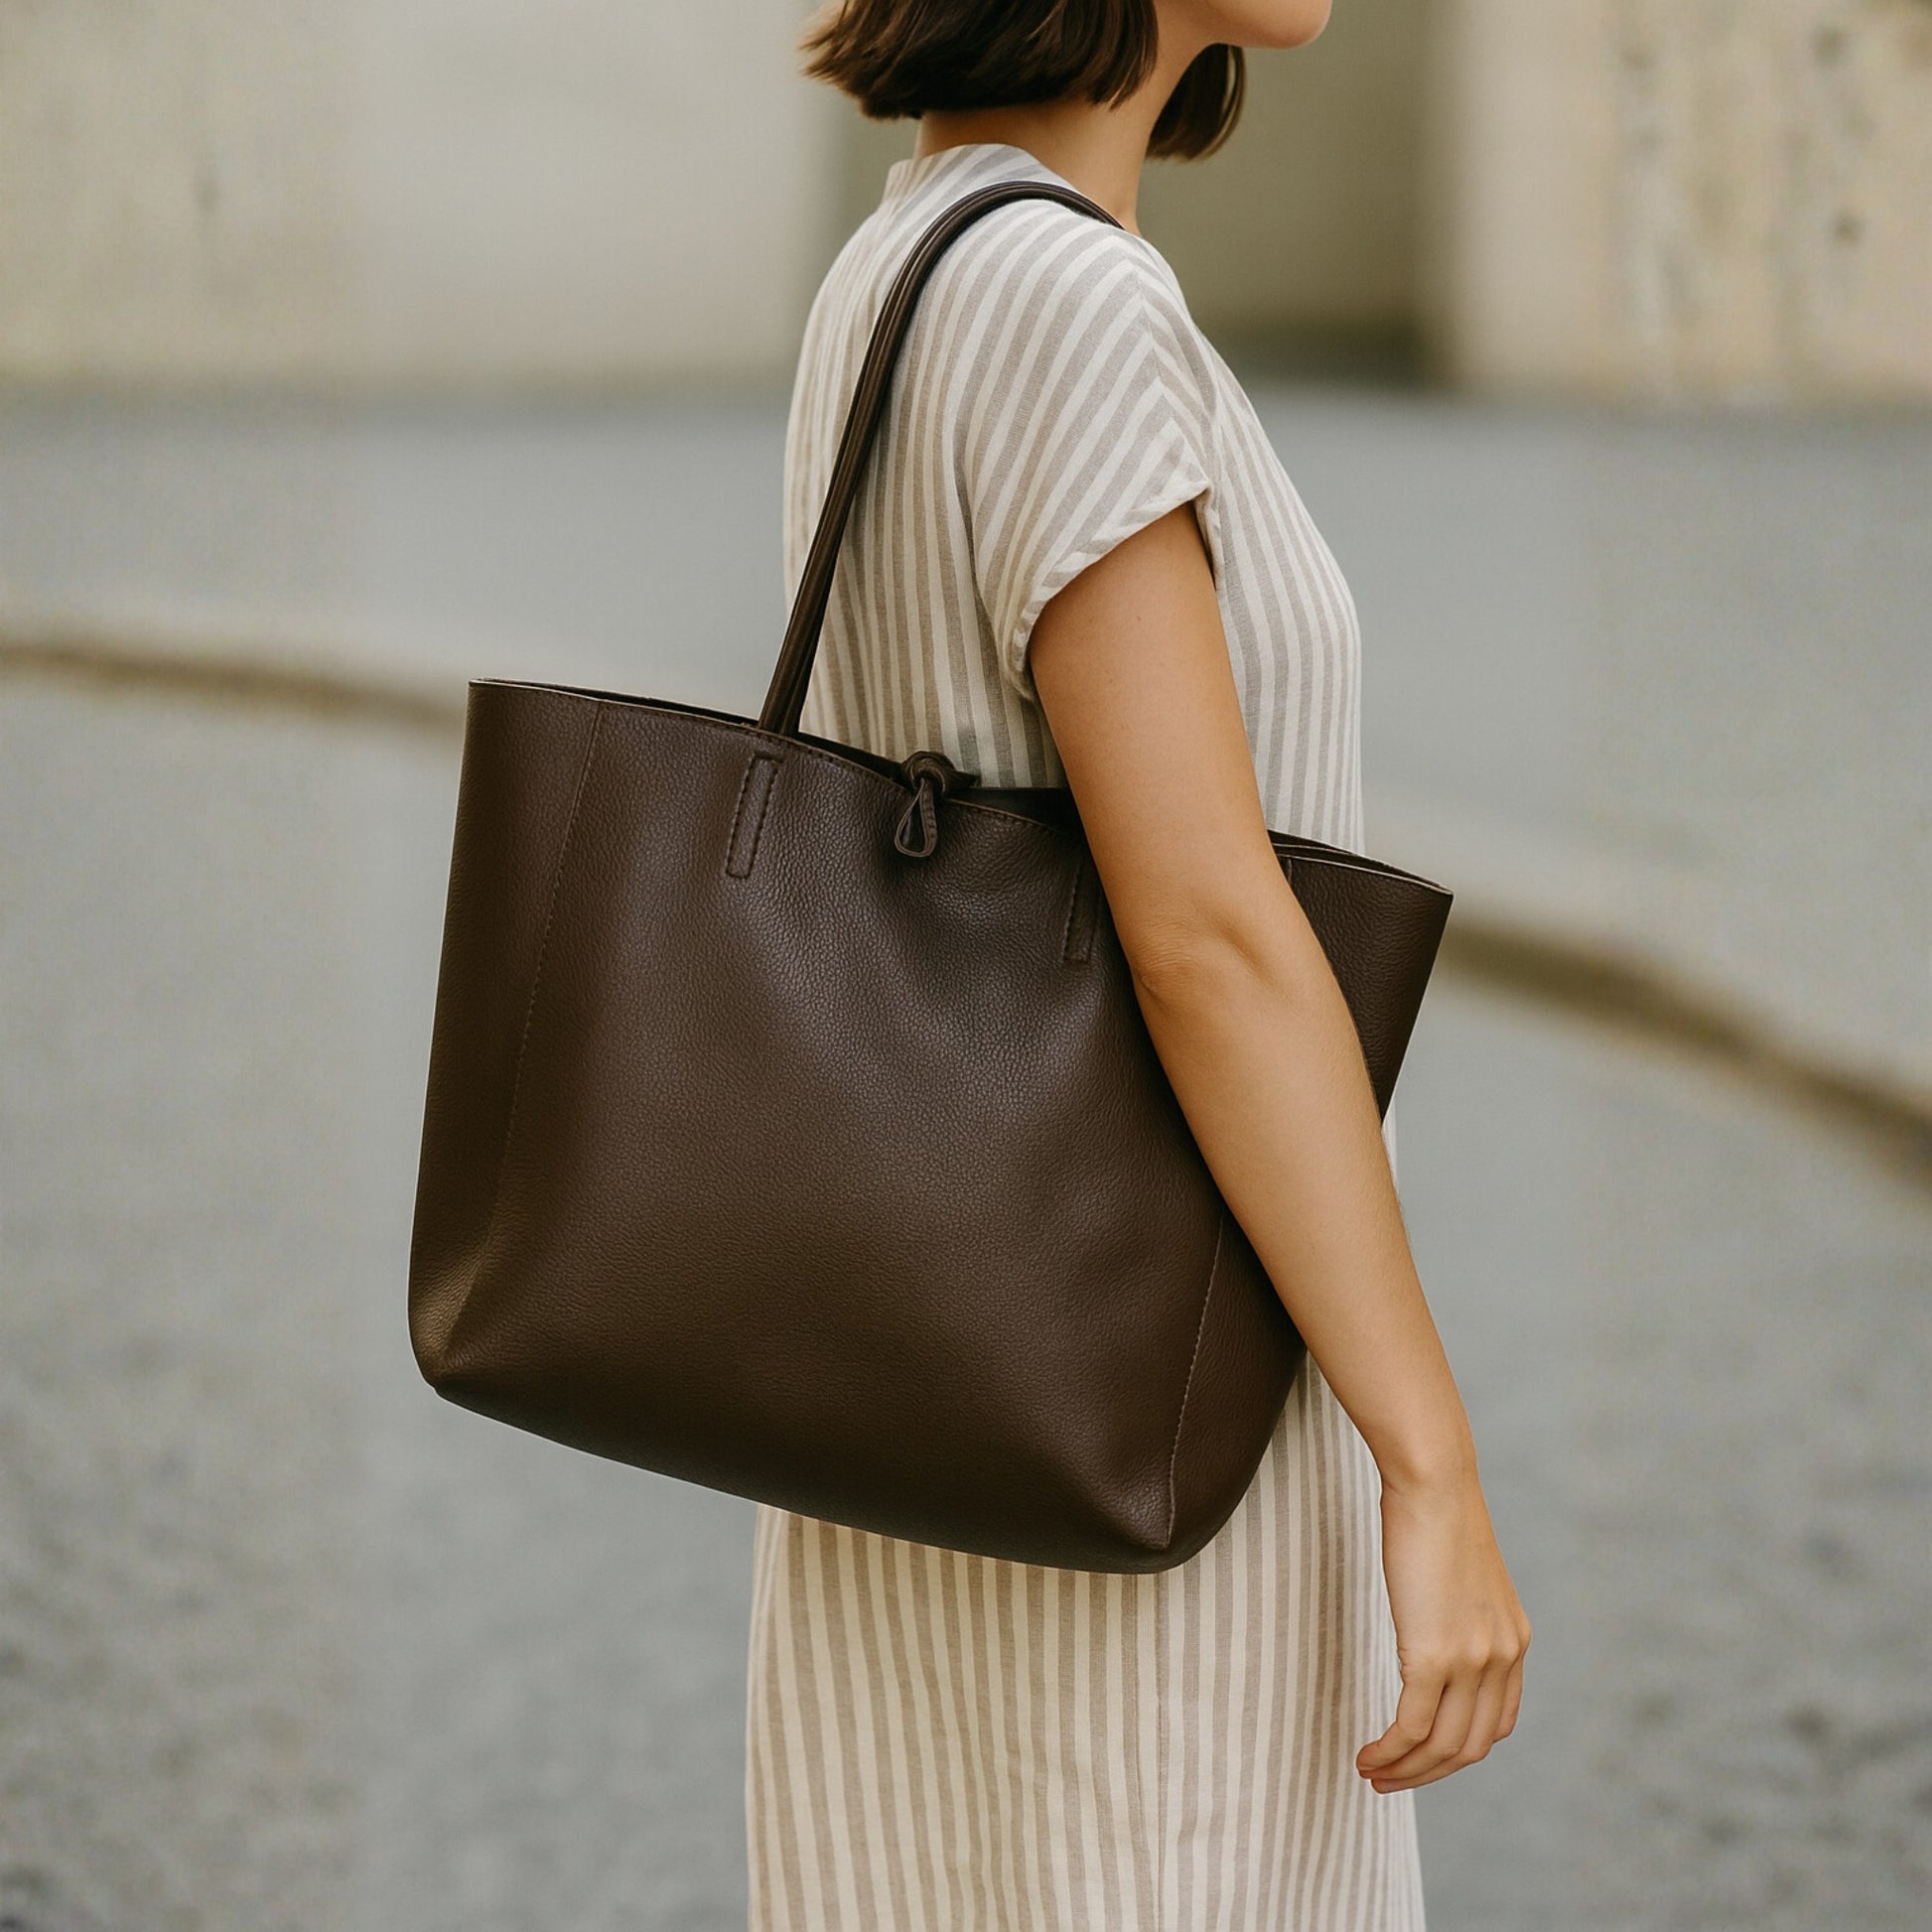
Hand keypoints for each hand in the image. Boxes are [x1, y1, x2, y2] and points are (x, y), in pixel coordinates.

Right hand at [1356, 1468, 1530, 1792]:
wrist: (1435, 1482)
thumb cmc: (1435, 1515)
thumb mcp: (1461, 1577)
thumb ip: (1458, 1616)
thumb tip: (1429, 1633)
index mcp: (1513, 1642)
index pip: (1495, 1724)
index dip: (1457, 1752)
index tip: (1421, 1757)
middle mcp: (1502, 1659)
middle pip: (1470, 1747)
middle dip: (1428, 1773)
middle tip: (1388, 1780)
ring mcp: (1472, 1661)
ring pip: (1442, 1746)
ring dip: (1405, 1770)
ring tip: (1370, 1773)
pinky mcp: (1434, 1656)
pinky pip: (1412, 1726)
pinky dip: (1389, 1751)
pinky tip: (1367, 1754)